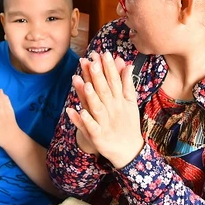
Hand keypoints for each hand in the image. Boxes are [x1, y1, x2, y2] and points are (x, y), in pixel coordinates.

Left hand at [66, 52, 143, 168]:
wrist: (129, 151)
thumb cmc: (128, 123)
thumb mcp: (130, 103)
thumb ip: (127, 83)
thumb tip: (127, 64)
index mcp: (120, 101)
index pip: (114, 81)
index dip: (109, 68)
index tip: (103, 53)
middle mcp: (113, 110)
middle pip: (104, 91)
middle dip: (98, 77)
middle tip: (91, 61)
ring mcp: (105, 123)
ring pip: (96, 108)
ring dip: (89, 96)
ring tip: (83, 83)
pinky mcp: (98, 136)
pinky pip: (89, 127)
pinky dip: (83, 120)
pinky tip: (74, 111)